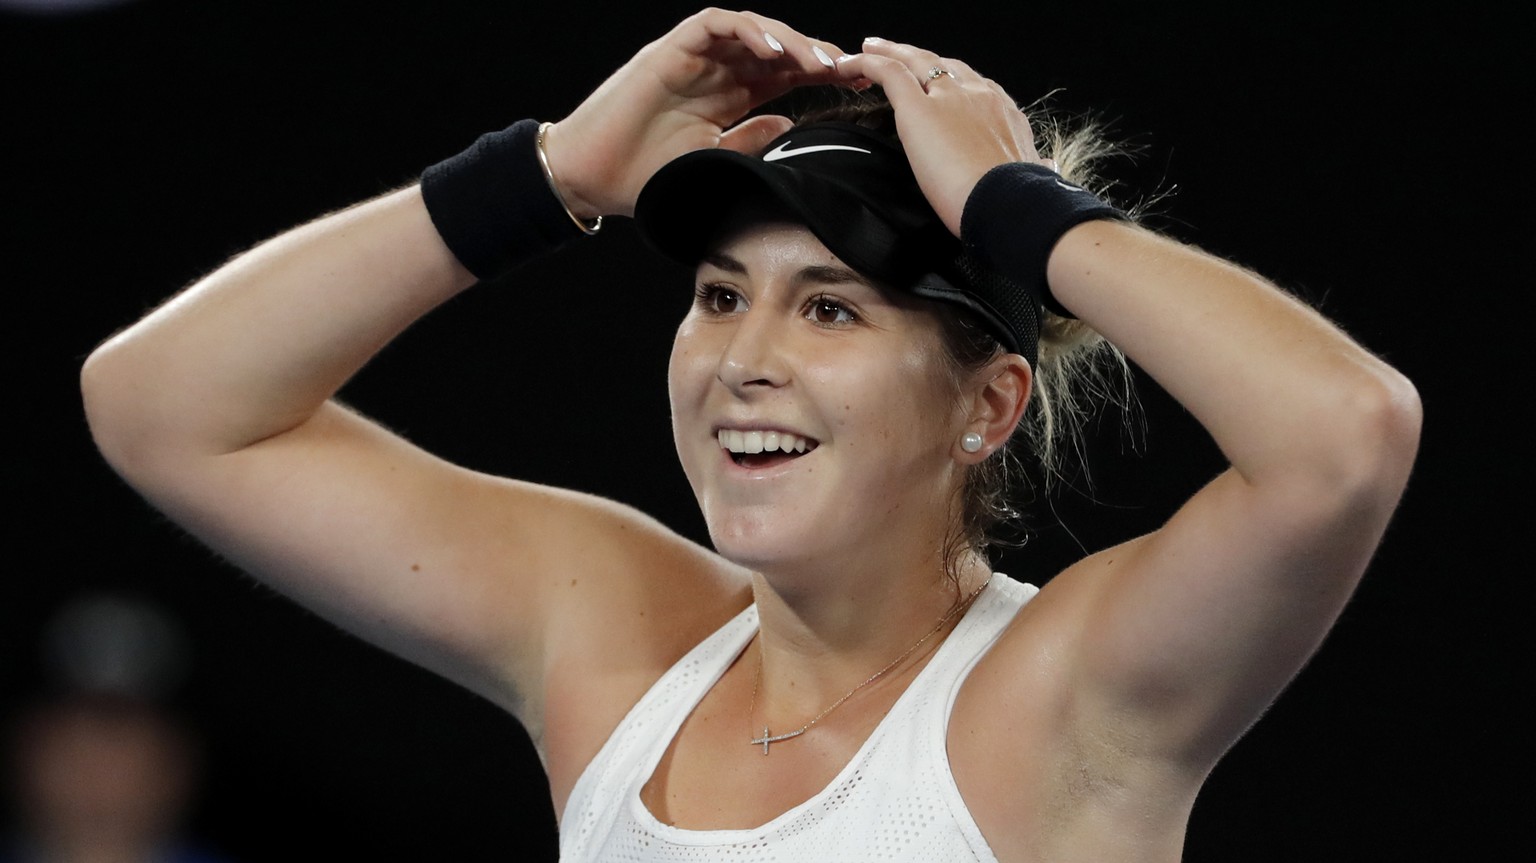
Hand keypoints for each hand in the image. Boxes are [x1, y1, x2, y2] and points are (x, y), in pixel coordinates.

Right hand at [543, 9, 845, 218]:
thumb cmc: (645, 174)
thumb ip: (750, 139)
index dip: (819, 75)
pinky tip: (774, 50)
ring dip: (789, 40)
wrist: (592, 176)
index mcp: (729, 96)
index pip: (784, 74)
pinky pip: (716, 23)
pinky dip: (748, 30)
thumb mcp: (714, 161)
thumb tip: (790, 121)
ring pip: (751, 30)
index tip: (855, 86)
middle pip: (775, 48)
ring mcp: (694, 57)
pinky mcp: (671, 48)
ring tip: (818, 62)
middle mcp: (715, 70)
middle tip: (848, 70)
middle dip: (815, 54)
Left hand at [833, 39, 1049, 235]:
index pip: (975, 86)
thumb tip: (1049, 166)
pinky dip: (867, 65)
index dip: (953, 82)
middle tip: (896, 53)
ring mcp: (948, 99)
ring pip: (915, 61)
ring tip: (869, 51)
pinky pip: (889, 73)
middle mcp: (979, 96)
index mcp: (1005, 113)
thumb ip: (1037, 166)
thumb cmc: (1021, 201)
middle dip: (918, 58)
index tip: (939, 84)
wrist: (1011, 205)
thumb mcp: (1036, 175)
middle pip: (943, 66)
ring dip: (890, 53)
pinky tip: (851, 64)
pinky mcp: (919, 110)